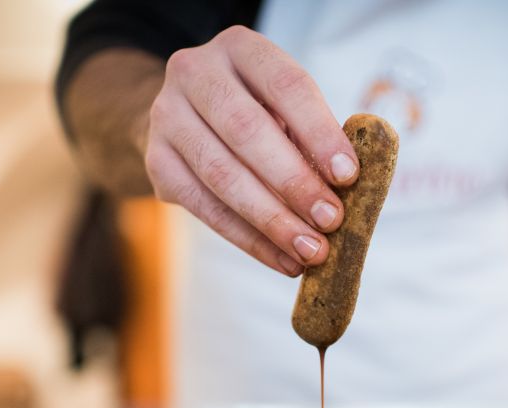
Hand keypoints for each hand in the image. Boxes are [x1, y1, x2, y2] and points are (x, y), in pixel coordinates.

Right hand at [143, 26, 359, 275]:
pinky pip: (205, 208)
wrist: (184, 116)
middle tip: (331, 220)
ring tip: (311, 250)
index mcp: (240, 48)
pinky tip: (282, 259)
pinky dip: (249, 239)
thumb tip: (350, 191)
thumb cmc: (255, 113)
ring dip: (273, 220)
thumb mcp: (283, 107)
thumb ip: (313, 138)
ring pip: (222, 175)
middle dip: (295, 182)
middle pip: (248, 131)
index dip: (319, 132)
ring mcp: (167, 117)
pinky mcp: (156, 162)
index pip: (286, 85)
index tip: (348, 175)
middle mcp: (195, 72)